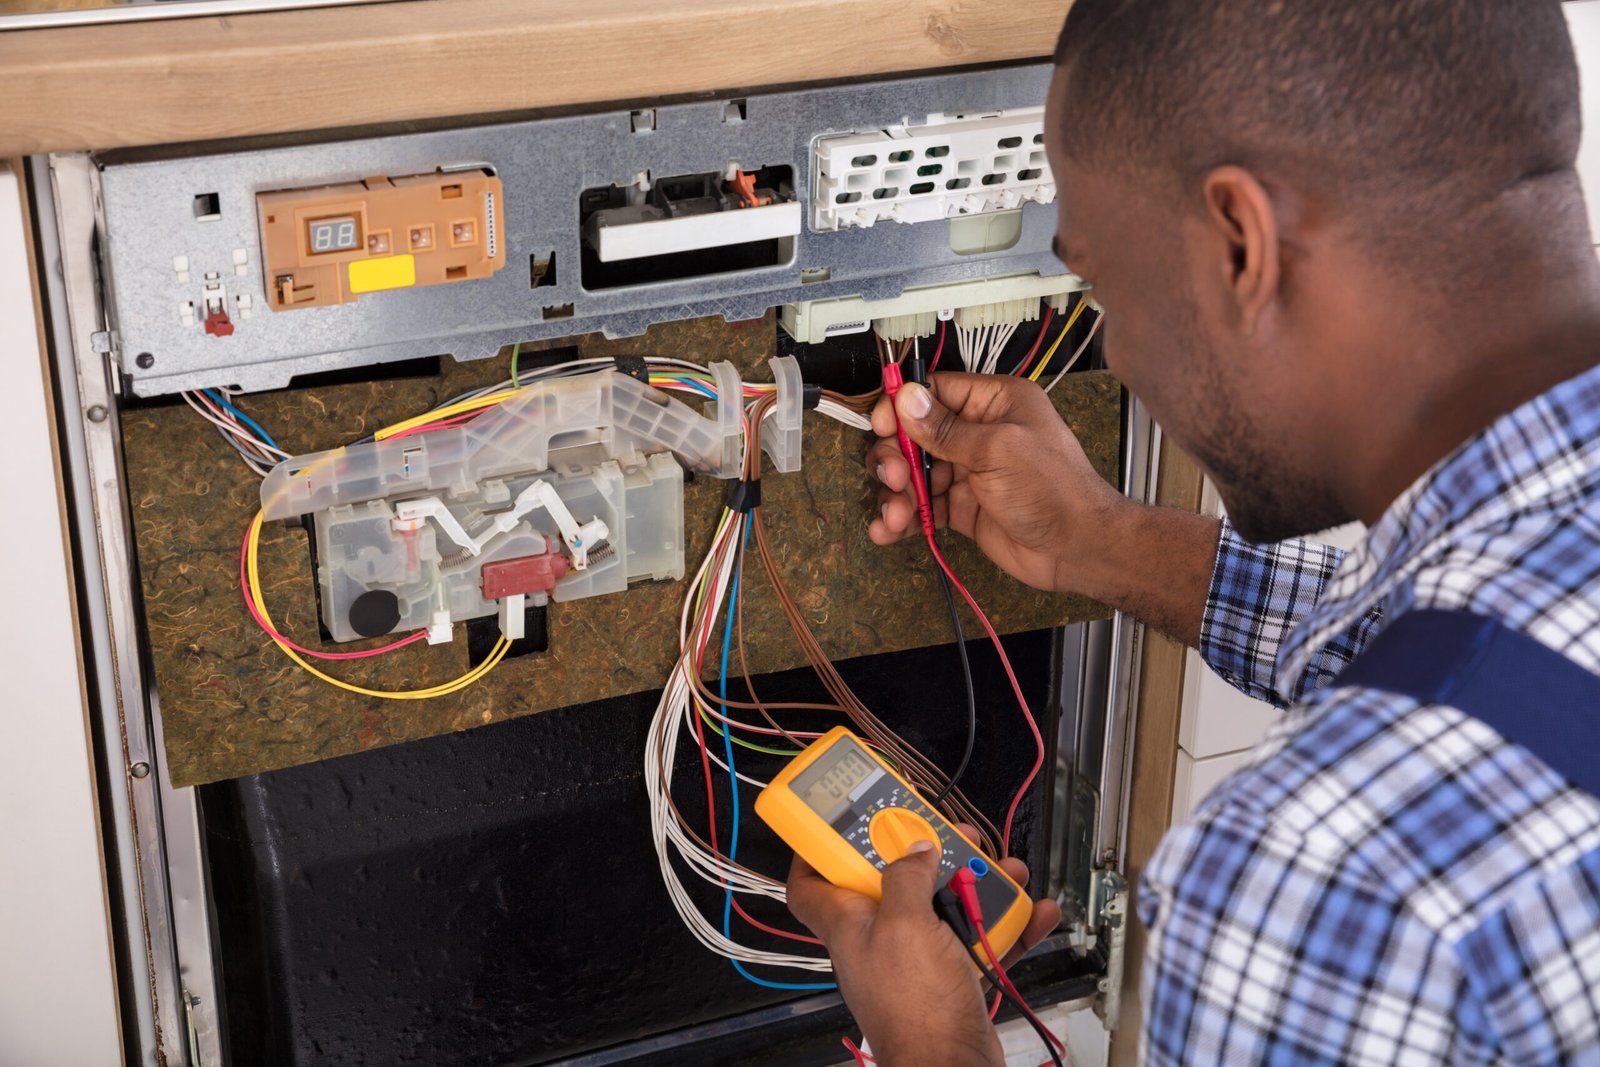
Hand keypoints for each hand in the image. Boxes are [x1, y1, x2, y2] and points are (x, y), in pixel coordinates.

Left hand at [786, 824, 1061, 1066]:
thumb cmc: (915, 1011)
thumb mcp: (905, 926)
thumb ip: (906, 877)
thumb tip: (914, 848)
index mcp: (850, 923)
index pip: (810, 884)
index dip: (816, 849)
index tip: (837, 819)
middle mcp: (880, 938)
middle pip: (894, 880)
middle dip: (926, 853)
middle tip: (952, 834)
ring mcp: (917, 957)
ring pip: (944, 904)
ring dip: (978, 884)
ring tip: (1005, 870)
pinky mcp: (952, 975)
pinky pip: (980, 938)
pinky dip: (1008, 924)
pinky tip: (1031, 910)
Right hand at [868, 373, 1127, 595]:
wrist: (1077, 548)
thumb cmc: (1053, 489)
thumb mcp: (997, 450)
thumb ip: (946, 429)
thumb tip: (907, 398)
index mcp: (994, 404)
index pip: (936, 393)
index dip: (903, 407)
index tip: (882, 426)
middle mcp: (979, 433)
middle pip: (916, 435)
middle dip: (896, 457)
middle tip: (895, 477)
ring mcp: (968, 472)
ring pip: (914, 474)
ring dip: (897, 494)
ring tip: (895, 515)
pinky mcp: (962, 507)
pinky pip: (923, 506)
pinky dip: (903, 518)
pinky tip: (887, 530)